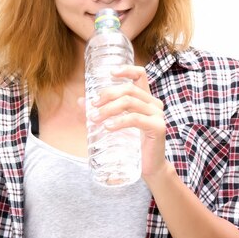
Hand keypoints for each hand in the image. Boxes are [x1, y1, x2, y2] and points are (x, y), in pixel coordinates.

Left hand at [86, 64, 171, 179]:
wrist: (148, 167)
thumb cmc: (132, 145)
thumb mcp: (114, 124)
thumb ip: (99, 111)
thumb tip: (80, 101)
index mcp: (145, 99)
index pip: (140, 75)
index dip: (126, 70)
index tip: (110, 73)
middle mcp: (154, 104)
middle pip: (129, 89)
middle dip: (107, 95)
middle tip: (93, 105)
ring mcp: (157, 115)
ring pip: (130, 102)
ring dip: (108, 109)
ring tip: (95, 118)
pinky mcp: (158, 127)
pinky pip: (135, 119)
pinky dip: (119, 121)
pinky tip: (107, 127)